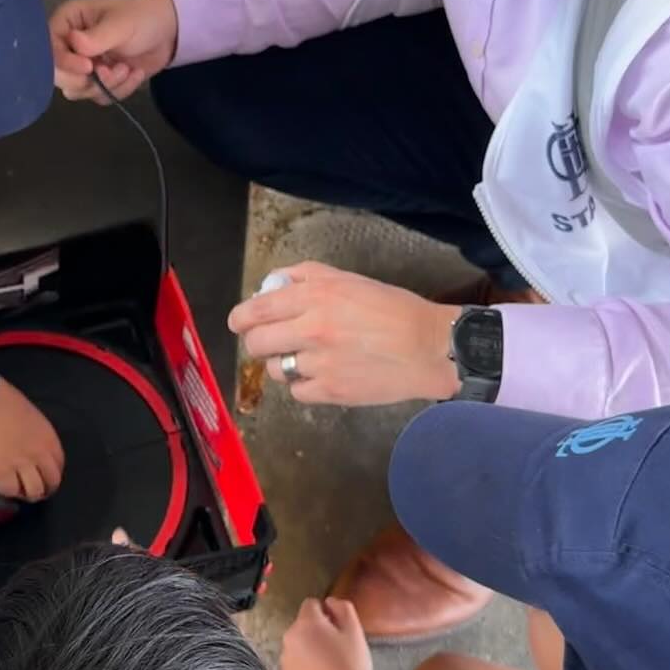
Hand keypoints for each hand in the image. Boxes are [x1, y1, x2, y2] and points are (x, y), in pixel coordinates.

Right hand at [0, 376, 63, 498]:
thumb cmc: (8, 401)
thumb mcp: (34, 418)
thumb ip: (39, 436)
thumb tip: (34, 449)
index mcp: (50, 439)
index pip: (60, 464)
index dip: (54, 473)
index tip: (47, 475)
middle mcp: (40, 455)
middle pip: (51, 482)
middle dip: (46, 488)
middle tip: (38, 489)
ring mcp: (21, 465)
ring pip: (33, 491)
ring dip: (30, 494)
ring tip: (23, 492)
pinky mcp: (1, 471)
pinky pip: (9, 490)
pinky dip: (9, 492)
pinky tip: (7, 487)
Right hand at [49, 0, 179, 102]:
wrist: (169, 33)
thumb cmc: (142, 18)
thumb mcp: (120, 24)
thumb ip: (96, 38)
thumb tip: (74, 44)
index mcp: (68, 22)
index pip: (48, 48)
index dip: (64, 62)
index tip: (88, 67)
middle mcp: (69, 45)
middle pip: (58, 75)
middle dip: (86, 79)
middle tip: (108, 71)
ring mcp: (82, 66)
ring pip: (77, 90)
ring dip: (105, 85)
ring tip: (125, 69)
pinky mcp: (97, 81)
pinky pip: (97, 97)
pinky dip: (118, 90)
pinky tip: (134, 74)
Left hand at [229, 259, 459, 406]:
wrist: (429, 348)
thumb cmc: (393, 309)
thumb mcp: (350, 279)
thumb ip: (307, 276)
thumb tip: (272, 283)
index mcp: (315, 296)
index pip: (256, 309)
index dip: (241, 318)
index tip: (239, 323)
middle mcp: (311, 329)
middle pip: (256, 343)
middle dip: (258, 343)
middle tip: (271, 342)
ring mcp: (319, 363)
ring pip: (275, 370)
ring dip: (284, 364)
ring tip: (306, 359)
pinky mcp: (330, 391)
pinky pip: (297, 392)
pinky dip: (304, 386)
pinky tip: (323, 375)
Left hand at [279, 598, 381, 669]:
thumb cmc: (352, 668)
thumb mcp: (355, 631)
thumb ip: (342, 608)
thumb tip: (330, 602)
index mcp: (306, 623)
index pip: (311, 604)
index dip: (326, 613)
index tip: (337, 627)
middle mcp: (289, 638)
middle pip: (303, 625)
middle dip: (317, 631)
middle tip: (337, 648)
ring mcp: (285, 660)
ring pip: (298, 645)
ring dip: (310, 649)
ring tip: (330, 666)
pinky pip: (295, 664)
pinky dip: (305, 666)